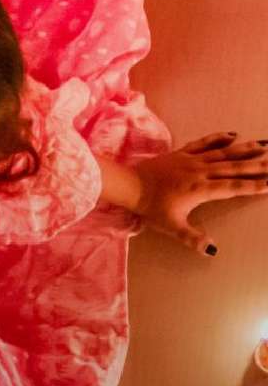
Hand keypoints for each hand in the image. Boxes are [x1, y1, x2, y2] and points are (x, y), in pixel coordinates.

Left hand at [132, 132, 267, 255]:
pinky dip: (220, 138)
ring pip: (224, 152)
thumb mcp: (171, 227)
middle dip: (257, 166)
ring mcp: (193, 160)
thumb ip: (192, 237)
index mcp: (200, 190)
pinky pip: (205, 142)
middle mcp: (201, 172)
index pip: (233, 188)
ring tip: (265, 145)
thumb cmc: (151, 208)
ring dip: (245, 149)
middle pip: (234, 168)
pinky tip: (234, 135)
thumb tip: (211, 250)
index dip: (253, 186)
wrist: (130, 184)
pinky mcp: (183, 152)